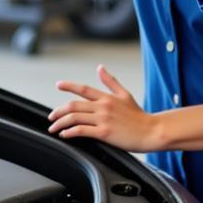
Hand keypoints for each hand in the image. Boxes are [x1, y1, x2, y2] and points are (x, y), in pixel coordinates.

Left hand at [47, 65, 162, 151]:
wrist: (151, 131)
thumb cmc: (138, 116)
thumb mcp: (125, 94)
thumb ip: (111, 82)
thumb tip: (100, 68)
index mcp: (107, 97)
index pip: (84, 89)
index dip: (69, 86)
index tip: (58, 85)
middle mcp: (103, 106)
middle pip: (74, 105)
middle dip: (58, 111)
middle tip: (51, 116)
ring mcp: (103, 119)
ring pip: (74, 118)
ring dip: (60, 123)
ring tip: (54, 128)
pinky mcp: (104, 133)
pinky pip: (81, 131)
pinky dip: (70, 132)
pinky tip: (65, 134)